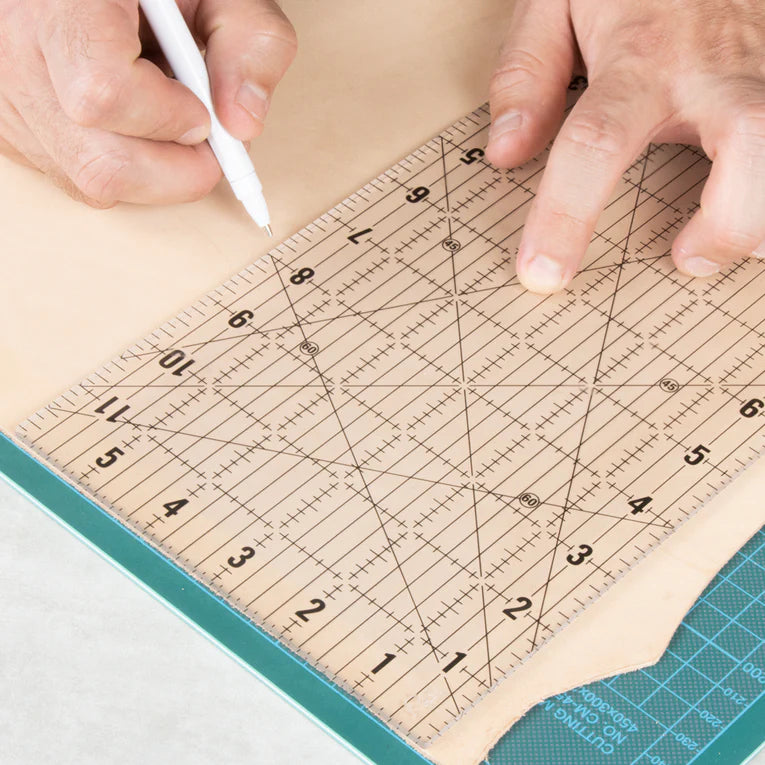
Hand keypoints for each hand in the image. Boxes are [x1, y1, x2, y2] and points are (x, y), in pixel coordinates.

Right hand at [0, 0, 295, 206]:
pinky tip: (130, 123)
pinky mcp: (10, 127)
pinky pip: (74, 178)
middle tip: (203, 137)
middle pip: (99, 163)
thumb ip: (251, 43)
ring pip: (89, 181)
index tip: (202, 111)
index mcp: (61, 4)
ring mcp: (8, 96)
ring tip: (165, 118)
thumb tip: (243, 124)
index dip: (167, 118)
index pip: (103, 93)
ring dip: (151, 170)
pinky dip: (120, 165)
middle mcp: (16, 51)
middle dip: (174, 169)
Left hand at [486, 0, 764, 293]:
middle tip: (688, 258)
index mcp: (641, 57)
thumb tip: (506, 152)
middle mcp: (714, 69)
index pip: (596, 144)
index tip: (542, 273)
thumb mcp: (559, 0)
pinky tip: (751, 209)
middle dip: (728, 219)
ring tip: (734, 244)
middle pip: (748, 143)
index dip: (566, 216)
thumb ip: (527, 73)